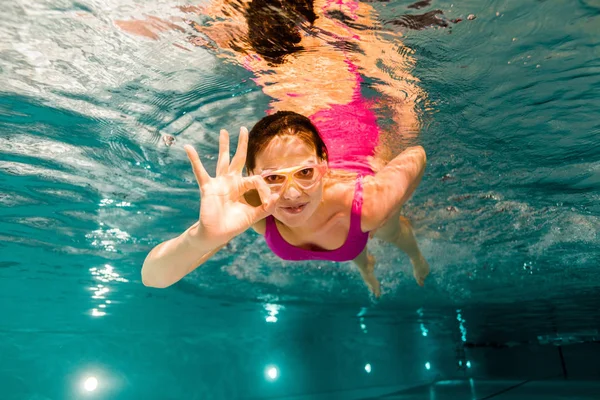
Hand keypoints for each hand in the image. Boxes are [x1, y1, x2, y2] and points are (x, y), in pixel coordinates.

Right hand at [184, 127, 278, 245]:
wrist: (216, 234)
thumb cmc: (234, 225)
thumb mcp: (254, 216)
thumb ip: (267, 207)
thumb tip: (278, 195)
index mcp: (242, 187)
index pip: (256, 179)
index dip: (265, 190)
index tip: (269, 202)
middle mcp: (231, 181)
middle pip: (238, 158)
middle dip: (241, 144)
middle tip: (243, 128)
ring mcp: (219, 183)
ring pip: (223, 160)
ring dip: (223, 146)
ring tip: (224, 132)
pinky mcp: (208, 187)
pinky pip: (200, 171)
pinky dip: (194, 160)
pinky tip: (188, 147)